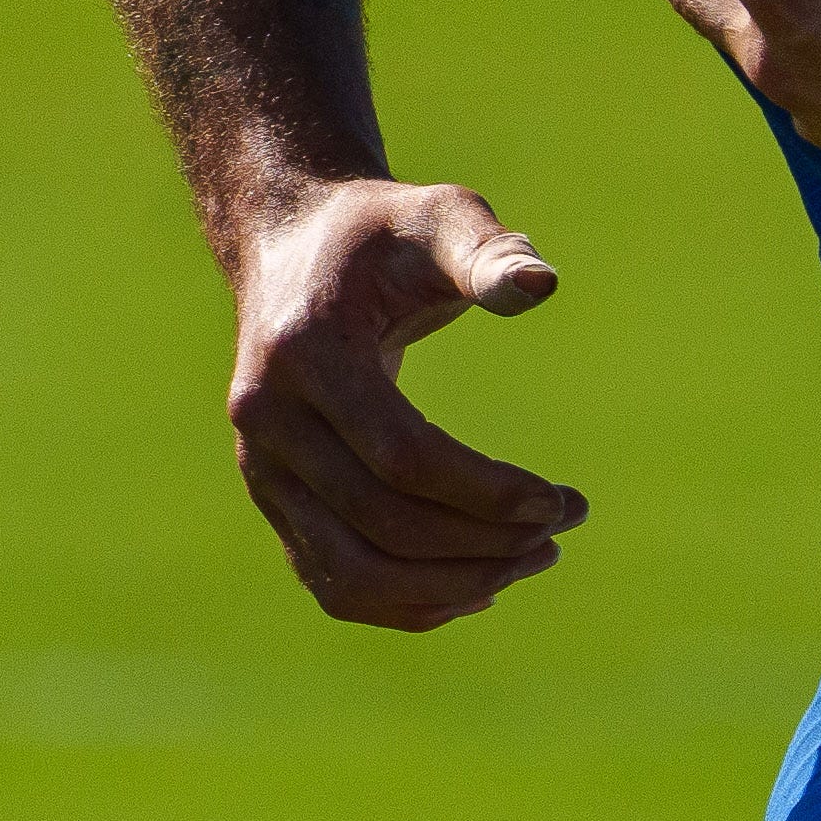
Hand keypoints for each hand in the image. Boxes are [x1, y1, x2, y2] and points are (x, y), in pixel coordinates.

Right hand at [224, 177, 585, 629]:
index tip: (560, 500)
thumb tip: (541, 287)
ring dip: (449, 587)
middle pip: (381, 524)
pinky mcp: (273, 498)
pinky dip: (405, 603)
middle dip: (482, 543)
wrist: (291, 245)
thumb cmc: (381, 232)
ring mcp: (261, 468)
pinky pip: (333, 582)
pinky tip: (479, 586)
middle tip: (560, 529)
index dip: (487, 493)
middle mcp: (266, 421)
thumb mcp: (438, 218)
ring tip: (530, 560)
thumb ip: (487, 250)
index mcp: (305, 354)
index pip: (402, 457)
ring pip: (350, 574)